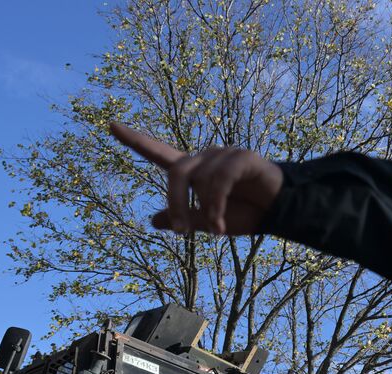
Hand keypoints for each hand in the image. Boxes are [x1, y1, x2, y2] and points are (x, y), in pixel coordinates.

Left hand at [109, 122, 283, 235]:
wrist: (280, 212)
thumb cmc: (246, 213)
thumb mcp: (209, 222)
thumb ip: (183, 218)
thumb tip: (152, 220)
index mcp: (194, 170)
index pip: (158, 152)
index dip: (135, 140)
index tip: (110, 124)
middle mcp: (205, 157)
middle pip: (175, 172)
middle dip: (174, 202)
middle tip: (179, 232)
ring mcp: (224, 154)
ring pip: (198, 179)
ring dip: (203, 210)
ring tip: (216, 231)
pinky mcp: (242, 158)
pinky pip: (219, 180)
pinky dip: (216, 205)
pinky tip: (220, 226)